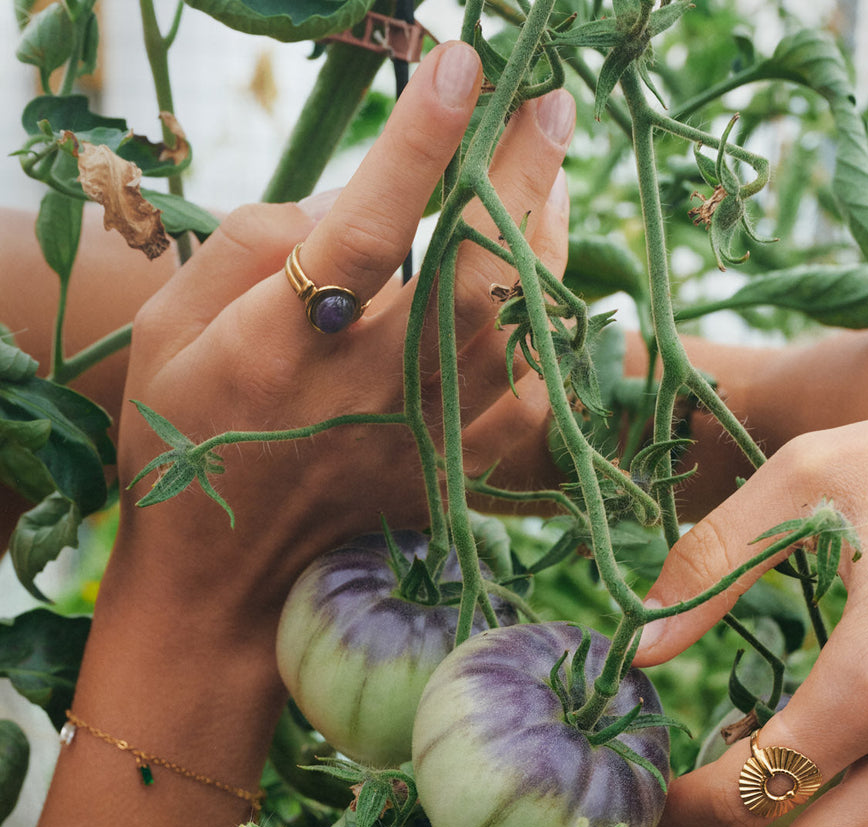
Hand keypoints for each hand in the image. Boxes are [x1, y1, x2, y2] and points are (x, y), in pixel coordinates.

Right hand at [114, 40, 572, 623]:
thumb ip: (249, 247)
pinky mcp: (453, 476)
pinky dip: (550, 338)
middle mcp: (362, 397)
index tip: (460, 63)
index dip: (417, 145)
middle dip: (521, 177)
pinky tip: (544, 287)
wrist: (229, 576)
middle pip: (470, 281)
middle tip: (549, 102)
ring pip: (516, 338)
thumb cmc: (185, 439)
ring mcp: (420, 443)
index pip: (360, 233)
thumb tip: (352, 196)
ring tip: (553, 177)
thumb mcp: (168, 331)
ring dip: (548, 247)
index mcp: (277, 352)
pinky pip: (529, 402)